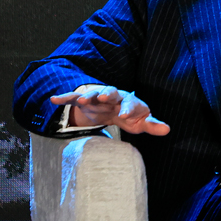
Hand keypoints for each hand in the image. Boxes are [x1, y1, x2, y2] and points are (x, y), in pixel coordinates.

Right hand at [49, 85, 169, 135]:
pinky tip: (53, 100)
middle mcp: (112, 96)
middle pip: (111, 91)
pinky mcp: (83, 100)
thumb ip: (152, 125)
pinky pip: (72, 98)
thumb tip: (167, 129)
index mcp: (128, 100)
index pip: (130, 102)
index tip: (124, 116)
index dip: (127, 109)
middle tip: (104, 97)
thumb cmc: (130, 115)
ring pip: (92, 93)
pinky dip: (64, 98)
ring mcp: (96, 97)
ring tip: (81, 99)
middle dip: (107, 93)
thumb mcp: (140, 121)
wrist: (112, 107)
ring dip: (87, 95)